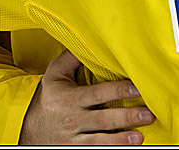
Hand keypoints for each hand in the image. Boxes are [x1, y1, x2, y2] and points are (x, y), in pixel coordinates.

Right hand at [19, 50, 153, 144]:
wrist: (30, 127)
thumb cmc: (49, 97)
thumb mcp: (55, 74)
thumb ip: (71, 58)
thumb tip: (87, 39)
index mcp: (70, 98)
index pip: (98, 94)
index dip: (118, 90)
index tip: (137, 88)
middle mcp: (73, 118)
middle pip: (104, 119)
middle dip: (127, 116)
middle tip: (148, 114)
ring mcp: (75, 138)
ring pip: (101, 140)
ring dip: (122, 139)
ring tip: (140, 135)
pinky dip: (112, 148)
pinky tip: (126, 146)